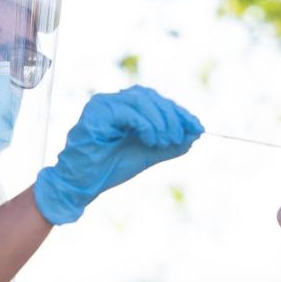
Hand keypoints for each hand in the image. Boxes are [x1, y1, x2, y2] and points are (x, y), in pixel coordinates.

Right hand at [34, 86, 202, 224]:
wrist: (83, 184)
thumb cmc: (110, 168)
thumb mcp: (148, 154)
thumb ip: (170, 144)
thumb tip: (195, 134)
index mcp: (125, 107)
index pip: (156, 101)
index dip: (179, 112)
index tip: (198, 127)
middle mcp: (113, 101)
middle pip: (151, 97)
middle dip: (172, 116)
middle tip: (181, 137)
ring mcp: (103, 104)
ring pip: (141, 100)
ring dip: (160, 121)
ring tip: (166, 141)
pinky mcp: (96, 112)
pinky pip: (128, 111)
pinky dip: (145, 125)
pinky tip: (151, 140)